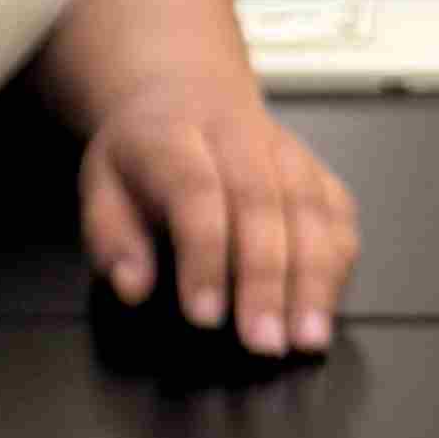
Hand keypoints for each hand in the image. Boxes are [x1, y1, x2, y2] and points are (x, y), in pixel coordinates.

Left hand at [76, 74, 354, 357]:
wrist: (185, 93)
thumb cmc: (142, 156)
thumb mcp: (101, 187)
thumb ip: (111, 239)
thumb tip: (132, 287)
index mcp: (173, 138)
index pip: (195, 193)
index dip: (203, 256)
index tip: (204, 316)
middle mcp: (237, 137)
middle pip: (261, 204)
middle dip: (265, 281)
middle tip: (263, 344)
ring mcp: (285, 151)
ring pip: (309, 209)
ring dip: (313, 279)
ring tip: (306, 338)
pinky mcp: (318, 170)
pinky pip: (337, 215)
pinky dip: (338, 263)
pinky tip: (327, 306)